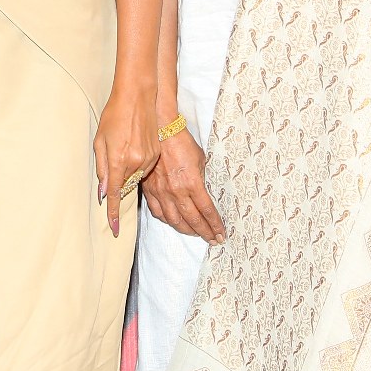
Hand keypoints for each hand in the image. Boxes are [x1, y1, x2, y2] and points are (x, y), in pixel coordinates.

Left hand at [95, 90, 157, 236]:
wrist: (137, 96)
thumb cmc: (114, 115)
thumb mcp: (100, 141)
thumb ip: (101, 167)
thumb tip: (103, 191)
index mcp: (119, 159)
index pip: (114, 193)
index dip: (113, 212)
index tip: (114, 229)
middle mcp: (135, 162)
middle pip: (124, 187)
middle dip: (117, 184)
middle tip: (113, 162)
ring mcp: (148, 159)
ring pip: (134, 178)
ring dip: (126, 173)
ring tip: (122, 149)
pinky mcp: (155, 154)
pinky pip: (143, 169)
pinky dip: (136, 166)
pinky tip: (131, 148)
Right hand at [141, 121, 222, 243]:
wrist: (160, 131)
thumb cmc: (182, 142)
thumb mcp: (200, 160)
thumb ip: (201, 179)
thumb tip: (204, 193)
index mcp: (192, 183)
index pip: (207, 211)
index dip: (215, 225)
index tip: (221, 234)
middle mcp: (176, 191)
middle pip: (192, 220)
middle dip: (204, 232)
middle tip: (212, 239)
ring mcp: (161, 192)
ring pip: (174, 221)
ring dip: (186, 230)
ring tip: (195, 233)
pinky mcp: (150, 190)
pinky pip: (158, 212)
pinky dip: (167, 220)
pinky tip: (174, 222)